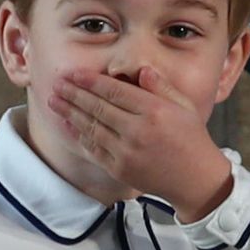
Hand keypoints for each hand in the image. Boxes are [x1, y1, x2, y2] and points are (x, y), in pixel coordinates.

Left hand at [50, 67, 232, 222]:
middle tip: (57, 83)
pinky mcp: (120, 169)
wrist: (195, 179)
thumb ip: (160, 86)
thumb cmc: (191, 138)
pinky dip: (78, 135)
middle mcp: (137, 130)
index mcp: (154, 110)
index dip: (90, 81)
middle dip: (74, 94)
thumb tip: (139, 70)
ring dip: (70, 113)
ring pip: (91, 127)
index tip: (74, 73)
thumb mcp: (183, 105)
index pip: (114, 91)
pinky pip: (94, 149)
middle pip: (98, 107)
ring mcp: (126, 152)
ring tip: (54, 101)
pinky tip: (68, 124)